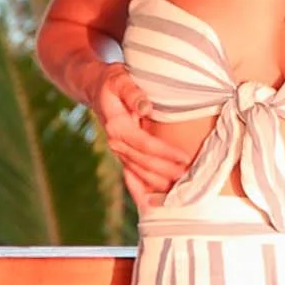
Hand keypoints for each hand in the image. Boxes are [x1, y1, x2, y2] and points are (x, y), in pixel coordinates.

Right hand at [87, 63, 187, 207]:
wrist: (95, 88)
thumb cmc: (112, 81)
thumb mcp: (120, 78)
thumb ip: (132, 92)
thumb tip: (145, 106)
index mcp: (117, 126)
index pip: (144, 144)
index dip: (165, 153)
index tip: (184, 159)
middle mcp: (116, 143)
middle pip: (144, 163)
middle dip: (167, 172)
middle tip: (189, 180)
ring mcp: (118, 151)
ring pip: (139, 173)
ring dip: (158, 184)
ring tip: (179, 193)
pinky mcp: (122, 154)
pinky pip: (131, 176)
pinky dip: (141, 191)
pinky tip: (151, 206)